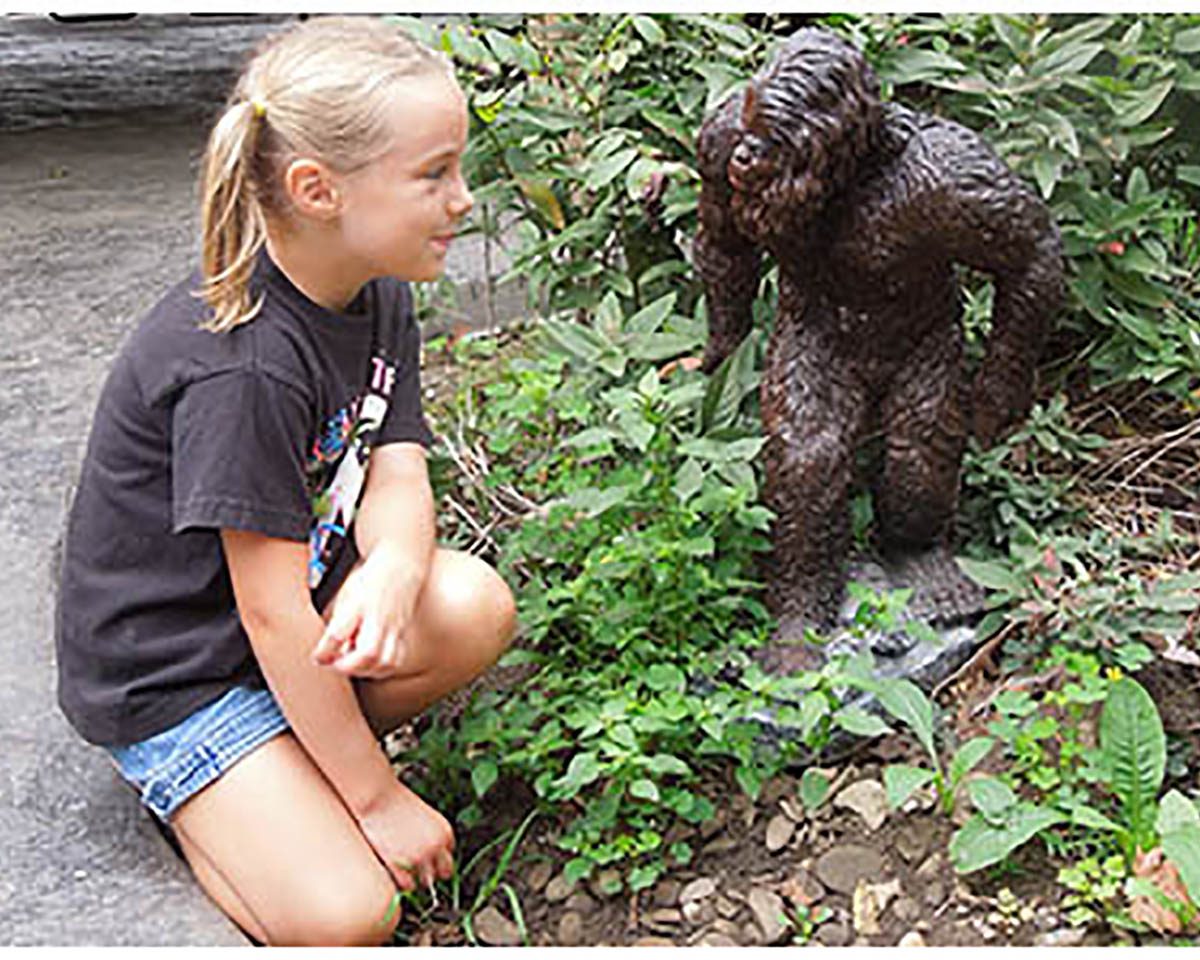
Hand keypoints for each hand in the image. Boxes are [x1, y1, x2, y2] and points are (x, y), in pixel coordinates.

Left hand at [312, 544, 424, 677]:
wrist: (400, 567)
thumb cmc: (370, 581)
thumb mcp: (346, 595)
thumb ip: (338, 624)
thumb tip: (328, 653)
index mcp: (358, 605)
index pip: (338, 633)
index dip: (324, 651)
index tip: (317, 658)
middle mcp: (378, 618)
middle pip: (368, 652)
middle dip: (349, 666)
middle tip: (336, 664)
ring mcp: (394, 627)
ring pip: (385, 661)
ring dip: (366, 670)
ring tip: (353, 665)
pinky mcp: (402, 633)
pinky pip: (395, 659)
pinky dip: (381, 668)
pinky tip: (371, 664)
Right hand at [357, 784, 454, 892]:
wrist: (375, 796)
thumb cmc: (393, 800)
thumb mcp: (421, 814)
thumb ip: (429, 834)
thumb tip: (429, 853)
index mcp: (444, 831)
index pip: (449, 854)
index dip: (437, 855)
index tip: (427, 855)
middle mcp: (436, 847)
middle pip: (444, 873)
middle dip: (432, 871)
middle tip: (418, 867)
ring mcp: (418, 859)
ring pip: (426, 882)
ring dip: (417, 878)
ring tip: (403, 868)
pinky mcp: (400, 867)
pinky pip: (407, 886)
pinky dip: (401, 882)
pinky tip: (394, 872)